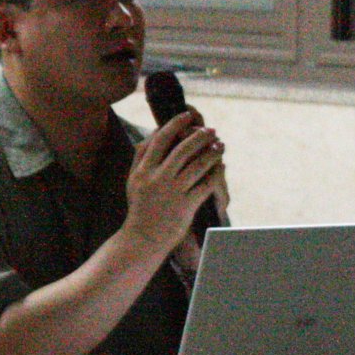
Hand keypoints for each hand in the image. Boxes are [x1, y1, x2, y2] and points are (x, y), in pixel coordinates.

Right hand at [120, 111, 223, 263]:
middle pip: (182, 149)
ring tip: (220, 145)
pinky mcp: (186, 206)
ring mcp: (172, 192)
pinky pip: (206, 184)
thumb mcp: (133, 180)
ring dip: (212, 152)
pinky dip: (216, 173)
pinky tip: (221, 167)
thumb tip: (156, 132)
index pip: (161, 139)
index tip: (187, 115)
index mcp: (143, 170)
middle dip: (200, 136)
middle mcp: (157, 179)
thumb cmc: (140, 206)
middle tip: (211, 130)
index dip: (175, 124)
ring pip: (197, 165)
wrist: (143, 238)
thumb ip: (141, 156)